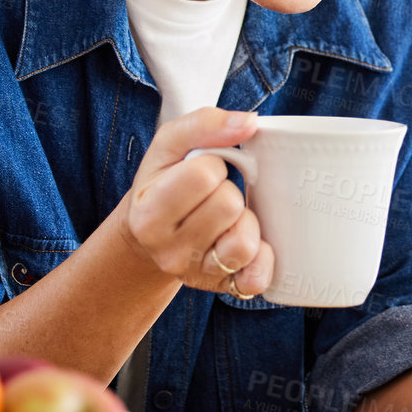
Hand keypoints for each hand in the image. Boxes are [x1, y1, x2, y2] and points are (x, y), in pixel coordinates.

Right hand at [117, 107, 275, 296]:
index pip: (202, 175)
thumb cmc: (163, 184)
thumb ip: (204, 123)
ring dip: (245, 221)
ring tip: (228, 218)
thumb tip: (250, 122)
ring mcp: (196, 274)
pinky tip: (247, 244)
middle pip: (228, 205)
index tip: (204, 169)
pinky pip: (256, 278)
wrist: (149, 237)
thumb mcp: (169, 146)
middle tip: (215, 193)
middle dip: (229, 190)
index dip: (213, 164)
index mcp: (149, 212)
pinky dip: (261, 259)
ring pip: (244, 242)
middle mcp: (168, 250)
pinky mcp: (222, 288)